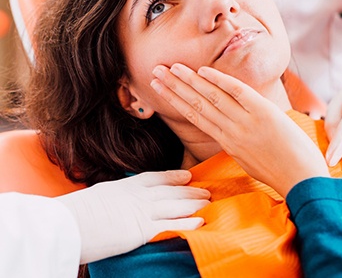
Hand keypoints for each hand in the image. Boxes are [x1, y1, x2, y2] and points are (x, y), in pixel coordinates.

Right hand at [57, 170, 209, 263]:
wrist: (67, 223)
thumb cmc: (76, 211)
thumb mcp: (99, 196)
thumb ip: (114, 197)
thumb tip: (119, 202)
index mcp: (127, 186)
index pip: (156, 178)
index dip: (174, 176)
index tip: (187, 175)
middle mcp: (138, 196)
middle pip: (171, 191)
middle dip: (190, 191)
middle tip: (206, 190)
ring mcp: (141, 211)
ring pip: (175, 205)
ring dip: (194, 204)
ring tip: (209, 203)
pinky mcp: (141, 230)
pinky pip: (170, 226)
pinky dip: (187, 223)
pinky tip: (201, 222)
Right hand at [151, 64, 329, 197]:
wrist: (304, 181)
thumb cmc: (278, 171)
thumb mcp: (248, 158)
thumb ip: (234, 140)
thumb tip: (226, 126)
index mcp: (226, 141)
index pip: (194, 116)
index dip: (175, 100)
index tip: (159, 89)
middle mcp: (230, 131)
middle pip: (196, 104)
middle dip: (174, 87)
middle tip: (155, 72)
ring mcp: (246, 122)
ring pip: (211, 97)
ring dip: (189, 81)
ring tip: (171, 68)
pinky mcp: (263, 113)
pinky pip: (237, 93)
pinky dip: (219, 81)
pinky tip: (203, 71)